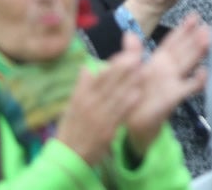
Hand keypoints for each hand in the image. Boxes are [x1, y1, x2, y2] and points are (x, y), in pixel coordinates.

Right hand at [55, 35, 143, 166]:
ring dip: (131, 82)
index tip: (127, 54)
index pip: (100, 76)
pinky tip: (138, 93)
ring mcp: (99, 117)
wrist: (67, 158)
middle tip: (139, 56)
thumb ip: (81, 87)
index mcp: (81, 97)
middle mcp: (90, 104)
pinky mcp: (107, 130)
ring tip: (144, 70)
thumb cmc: (70, 130)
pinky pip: (120, 114)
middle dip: (125, 69)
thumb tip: (85, 66)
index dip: (114, 64)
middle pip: (110, 83)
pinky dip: (129, 102)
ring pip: (117, 95)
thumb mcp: (70, 107)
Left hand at [125, 14, 209, 157]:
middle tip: (207, 27)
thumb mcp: (129, 72)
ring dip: (199, 52)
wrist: (131, 123)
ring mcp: (173, 81)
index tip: (194, 16)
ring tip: (209, 39)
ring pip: (188, 63)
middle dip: (195, 38)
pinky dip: (198, 81)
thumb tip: (129, 33)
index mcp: (157, 61)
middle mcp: (168, 69)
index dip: (182, 29)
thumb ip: (132, 53)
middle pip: (184, 50)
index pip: (172, 42)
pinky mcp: (173, 96)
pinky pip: (188, 87)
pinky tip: (205, 72)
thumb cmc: (133, 97)